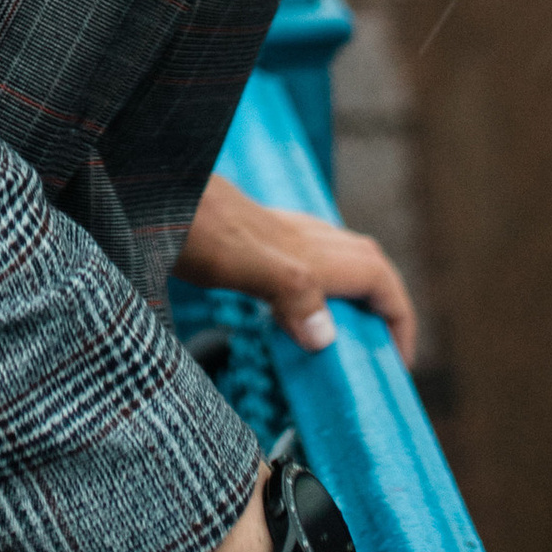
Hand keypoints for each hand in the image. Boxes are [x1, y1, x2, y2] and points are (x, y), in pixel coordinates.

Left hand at [174, 176, 419, 366]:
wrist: (152, 185)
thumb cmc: (191, 222)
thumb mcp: (238, 261)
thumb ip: (289, 290)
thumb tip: (327, 338)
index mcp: (309, 251)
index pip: (379, 279)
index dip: (399, 320)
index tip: (399, 366)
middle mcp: (301, 238)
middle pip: (368, 266)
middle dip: (386, 309)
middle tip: (382, 357)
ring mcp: (278, 234)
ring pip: (338, 260)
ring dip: (355, 299)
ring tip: (347, 343)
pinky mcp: (253, 237)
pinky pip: (306, 263)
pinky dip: (318, 291)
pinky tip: (293, 313)